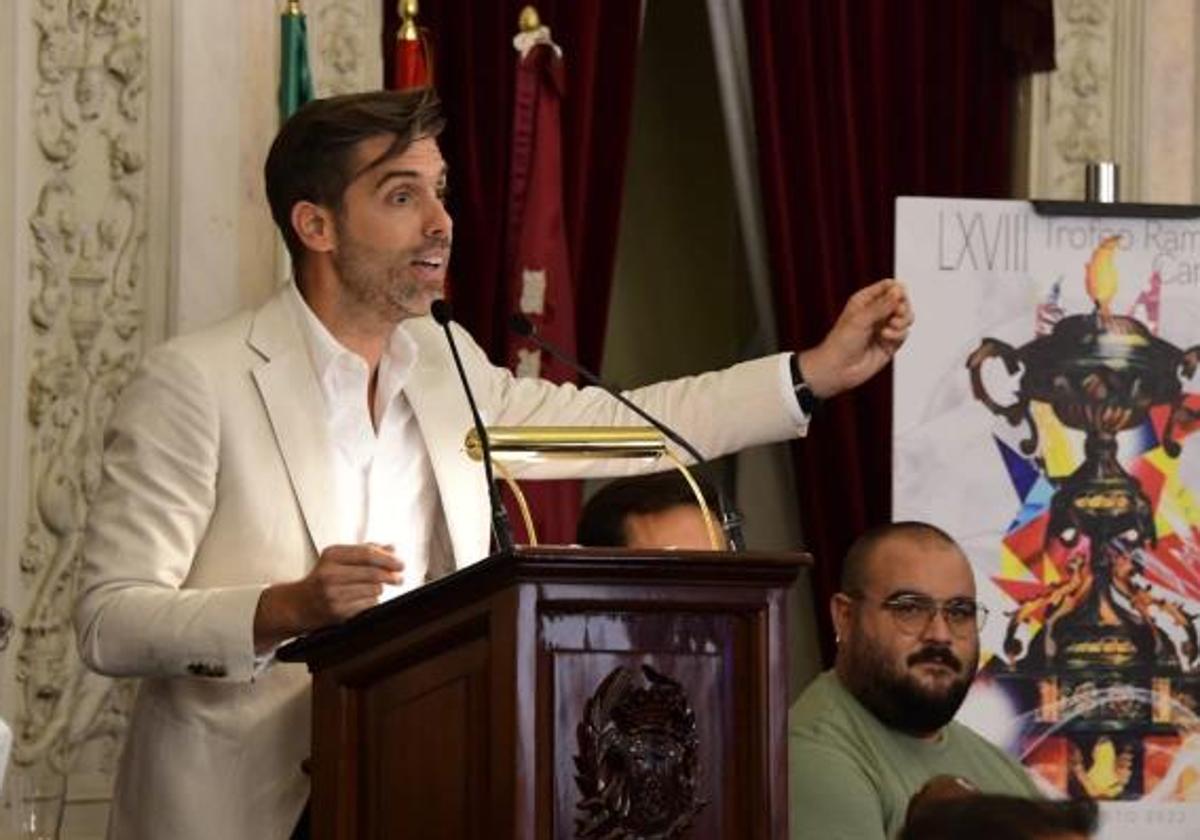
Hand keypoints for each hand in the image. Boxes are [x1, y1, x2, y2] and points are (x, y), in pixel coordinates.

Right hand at [253, 543, 402, 652]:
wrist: (297, 605)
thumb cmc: (320, 579)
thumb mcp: (338, 558)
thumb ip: (365, 550)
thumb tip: (392, 547)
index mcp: (331, 556)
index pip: (367, 554)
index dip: (388, 559)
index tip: (400, 563)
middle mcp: (330, 574)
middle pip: (373, 573)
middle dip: (391, 575)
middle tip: (399, 577)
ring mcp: (334, 594)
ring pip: (373, 589)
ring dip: (380, 589)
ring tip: (375, 588)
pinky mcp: (338, 612)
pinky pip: (368, 605)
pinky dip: (372, 601)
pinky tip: (364, 599)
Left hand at [796, 278, 912, 398]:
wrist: (838, 369)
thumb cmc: (842, 342)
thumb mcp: (861, 318)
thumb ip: (882, 305)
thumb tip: (899, 290)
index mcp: (865, 301)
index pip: (888, 287)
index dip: (897, 289)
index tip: (898, 296)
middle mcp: (876, 313)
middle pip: (901, 301)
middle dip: (903, 306)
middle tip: (897, 313)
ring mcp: (884, 328)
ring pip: (906, 317)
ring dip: (903, 320)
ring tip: (892, 325)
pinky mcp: (890, 343)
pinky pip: (903, 333)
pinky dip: (899, 334)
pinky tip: (886, 337)